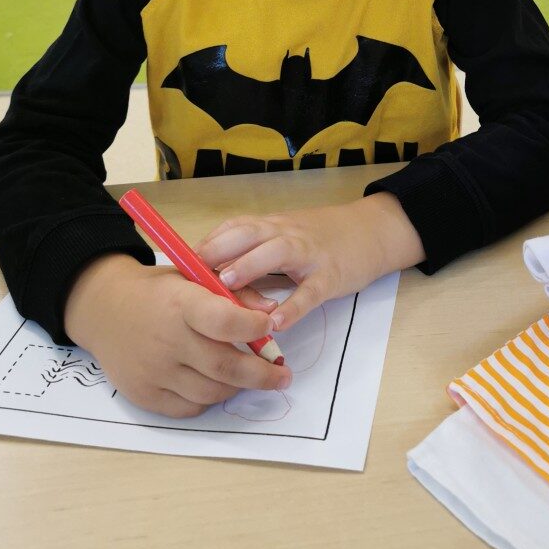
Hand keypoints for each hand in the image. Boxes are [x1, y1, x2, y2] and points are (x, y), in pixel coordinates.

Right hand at [63, 254, 291, 417]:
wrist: (105, 309)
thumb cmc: (159, 291)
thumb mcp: (195, 275)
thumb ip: (235, 292)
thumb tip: (272, 311)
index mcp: (181, 303)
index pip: (225, 321)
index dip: (254, 328)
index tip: (271, 327)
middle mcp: (167, 340)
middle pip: (225, 366)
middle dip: (262, 373)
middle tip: (282, 375)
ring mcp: (155, 372)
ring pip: (212, 391)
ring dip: (239, 386)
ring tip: (253, 377)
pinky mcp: (145, 395)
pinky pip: (190, 406)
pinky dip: (211, 397)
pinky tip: (219, 384)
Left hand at [197, 194, 424, 332]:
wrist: (369, 232)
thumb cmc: (318, 239)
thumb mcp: (282, 238)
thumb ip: (251, 253)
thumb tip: (206, 278)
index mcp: (270, 226)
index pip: (232, 228)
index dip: (206, 245)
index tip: (179, 264)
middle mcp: (285, 234)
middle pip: (248, 233)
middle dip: (218, 248)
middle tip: (193, 271)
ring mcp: (309, 253)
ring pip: (276, 252)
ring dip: (249, 265)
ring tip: (226, 283)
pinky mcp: (330, 276)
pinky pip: (310, 291)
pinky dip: (293, 306)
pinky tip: (277, 322)